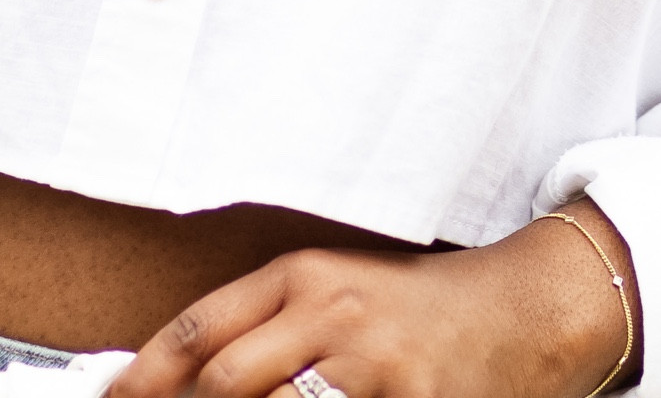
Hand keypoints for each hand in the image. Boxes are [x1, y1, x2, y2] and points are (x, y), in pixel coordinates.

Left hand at [106, 204, 638, 397]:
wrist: (519, 313)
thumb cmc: (412, 311)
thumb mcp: (332, 295)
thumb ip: (261, 329)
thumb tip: (179, 378)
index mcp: (303, 277)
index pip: (198, 330)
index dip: (141, 378)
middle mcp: (331, 315)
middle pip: (223, 383)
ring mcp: (373, 369)